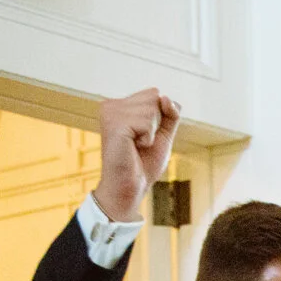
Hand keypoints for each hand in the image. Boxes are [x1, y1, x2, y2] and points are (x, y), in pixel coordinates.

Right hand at [94, 88, 180, 221]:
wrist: (131, 187)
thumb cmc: (144, 163)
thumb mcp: (163, 134)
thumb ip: (170, 113)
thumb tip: (164, 96)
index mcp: (119, 105)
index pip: (155, 93)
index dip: (160, 117)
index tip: (144, 135)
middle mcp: (111, 105)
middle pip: (154, 97)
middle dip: (157, 123)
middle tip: (141, 142)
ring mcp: (110, 113)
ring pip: (152, 108)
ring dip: (152, 132)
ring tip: (136, 145)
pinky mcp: (114, 124)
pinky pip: (148, 122)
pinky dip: (148, 139)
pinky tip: (134, 148)